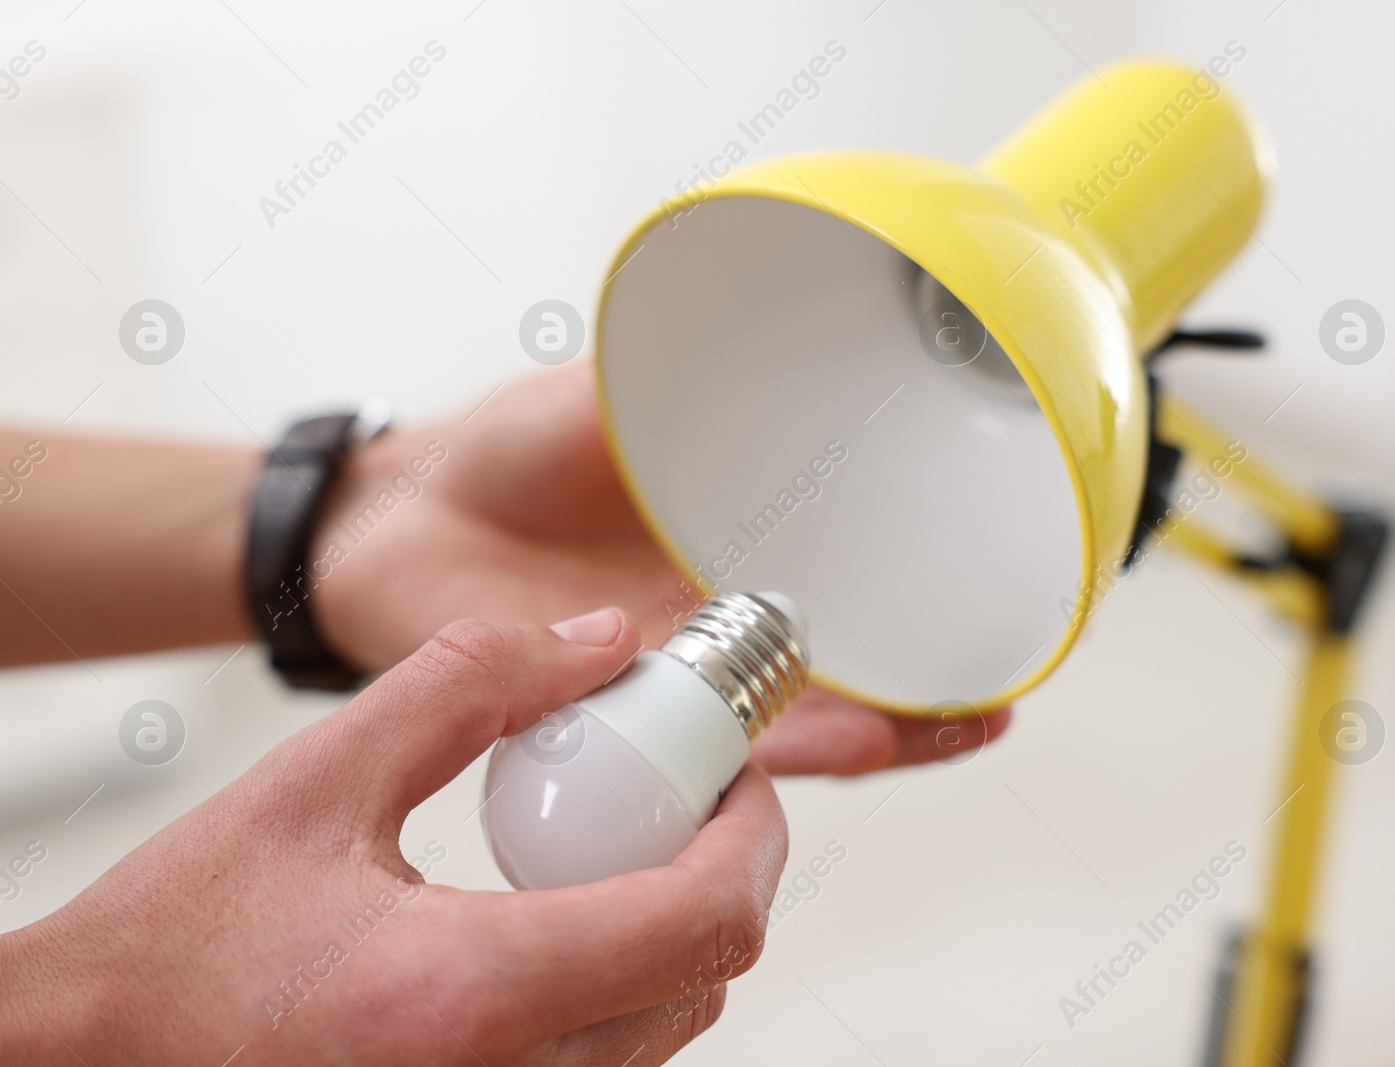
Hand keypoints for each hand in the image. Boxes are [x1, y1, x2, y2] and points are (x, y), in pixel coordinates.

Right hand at [0, 610, 786, 1065]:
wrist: (87, 1059)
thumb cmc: (178, 939)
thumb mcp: (317, 777)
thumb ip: (468, 687)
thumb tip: (600, 642)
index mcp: (461, 996)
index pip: (701, 921)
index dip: (754, 833)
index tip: (737, 769)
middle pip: (704, 979)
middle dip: (725, 870)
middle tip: (686, 792)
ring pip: (664, 1027)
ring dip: (675, 926)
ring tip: (621, 842)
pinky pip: (607, 1061)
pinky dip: (619, 981)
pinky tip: (559, 918)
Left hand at [310, 362, 1009, 775]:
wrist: (392, 523)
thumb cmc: (497, 452)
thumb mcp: (609, 395)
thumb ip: (683, 384)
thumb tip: (782, 332)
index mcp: (726, 549)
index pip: (846, 586)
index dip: (921, 601)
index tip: (998, 599)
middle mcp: (710, 626)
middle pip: (842, 673)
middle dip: (928, 690)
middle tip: (1002, 693)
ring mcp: (666, 681)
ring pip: (791, 724)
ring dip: (882, 731)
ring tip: (964, 724)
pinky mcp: (613, 721)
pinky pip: (705, 752)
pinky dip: (778, 755)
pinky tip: (849, 743)